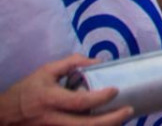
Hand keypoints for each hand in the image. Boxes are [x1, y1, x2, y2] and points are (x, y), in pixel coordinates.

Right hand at [0, 54, 132, 125]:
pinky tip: (108, 124)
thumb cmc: (26, 91)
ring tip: (123, 118)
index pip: (79, 102)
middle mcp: (54, 119)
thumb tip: (98, 61)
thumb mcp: (46, 71)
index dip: (100, 98)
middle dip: (112, 120)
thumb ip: (71, 63)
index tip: (115, 90)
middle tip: (129, 110)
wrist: (4, 115)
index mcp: (51, 100)